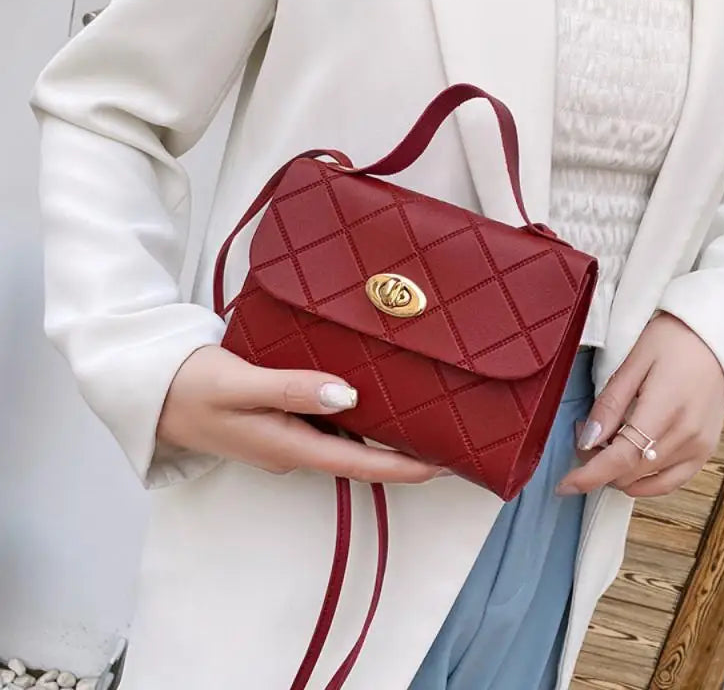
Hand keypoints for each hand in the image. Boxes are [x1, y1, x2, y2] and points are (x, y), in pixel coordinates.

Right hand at [157, 345, 439, 483]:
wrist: (149, 393)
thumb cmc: (191, 388)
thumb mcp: (240, 387)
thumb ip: (291, 390)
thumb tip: (348, 396)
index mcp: (288, 446)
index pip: (358, 464)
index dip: (403, 467)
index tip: (444, 464)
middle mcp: (292, 448)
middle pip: (357, 458)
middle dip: (400, 454)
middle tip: (444, 437)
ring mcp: (283, 437)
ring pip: (343, 441)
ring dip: (380, 435)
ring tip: (418, 417)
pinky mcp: (276, 421)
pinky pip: (324, 423)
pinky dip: (352, 417)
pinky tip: (366, 396)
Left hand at [556, 312, 723, 497]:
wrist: (715, 338)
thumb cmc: (672, 342)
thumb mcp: (633, 363)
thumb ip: (610, 405)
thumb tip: (587, 441)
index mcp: (666, 411)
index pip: (622, 459)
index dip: (589, 476)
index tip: (564, 485)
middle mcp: (687, 437)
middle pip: (630, 473)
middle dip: (598, 464)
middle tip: (585, 433)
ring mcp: (700, 448)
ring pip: (647, 482)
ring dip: (618, 472)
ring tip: (609, 440)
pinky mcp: (705, 452)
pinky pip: (669, 482)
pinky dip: (643, 478)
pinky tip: (629, 458)